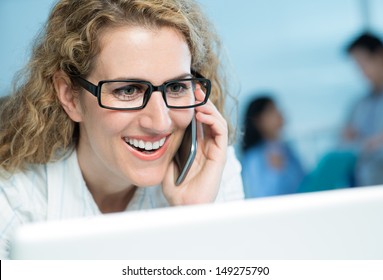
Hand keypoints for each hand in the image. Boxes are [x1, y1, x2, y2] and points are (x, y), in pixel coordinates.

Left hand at [162, 87, 227, 204]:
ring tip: (197, 98)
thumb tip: (161, 128)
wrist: (183, 205)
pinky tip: (201, 113)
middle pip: (209, 117)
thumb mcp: (167, 160)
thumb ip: (169, 146)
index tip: (185, 92)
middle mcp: (207, 146)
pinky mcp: (219, 155)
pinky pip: (221, 132)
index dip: (195, 106)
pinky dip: (213, 119)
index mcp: (196, 146)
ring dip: (208, 107)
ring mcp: (215, 150)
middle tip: (193, 88)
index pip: (199, 121)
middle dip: (203, 101)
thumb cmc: (175, 187)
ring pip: (217, 121)